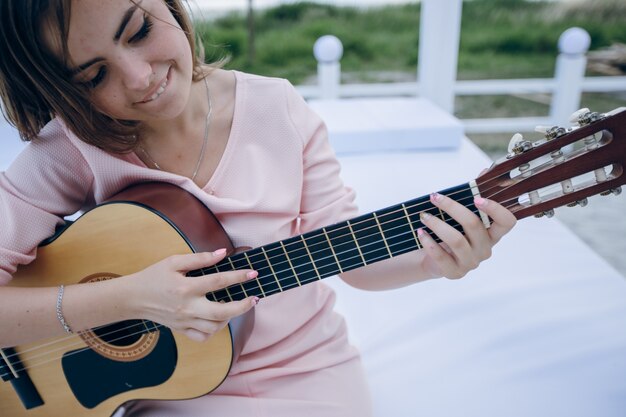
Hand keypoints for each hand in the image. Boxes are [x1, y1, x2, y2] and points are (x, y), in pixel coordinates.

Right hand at [128, 249, 257, 341]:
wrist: (133, 298)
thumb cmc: (154, 276)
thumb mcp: (174, 261)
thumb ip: (200, 258)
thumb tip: (223, 253)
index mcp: (186, 288)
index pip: (219, 282)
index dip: (239, 277)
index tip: (253, 273)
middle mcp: (187, 307)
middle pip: (221, 312)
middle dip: (242, 306)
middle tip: (254, 299)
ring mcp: (184, 321)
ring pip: (215, 327)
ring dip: (229, 317)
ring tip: (234, 305)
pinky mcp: (181, 330)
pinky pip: (203, 337)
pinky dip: (215, 330)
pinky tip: (218, 319)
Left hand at [417, 192, 515, 279]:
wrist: (434, 259)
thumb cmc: (452, 232)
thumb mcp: (462, 215)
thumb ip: (474, 194)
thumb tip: (486, 171)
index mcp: (492, 234)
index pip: (507, 222)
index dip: (496, 209)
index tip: (477, 198)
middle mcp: (485, 249)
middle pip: (474, 225)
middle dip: (452, 208)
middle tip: (434, 197)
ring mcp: (471, 263)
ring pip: (457, 240)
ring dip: (438, 225)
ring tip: (424, 216)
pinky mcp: (454, 273)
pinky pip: (442, 257)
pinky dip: (429, 243)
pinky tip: (420, 233)